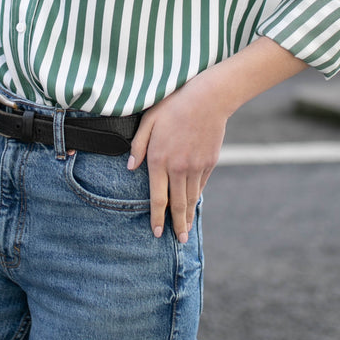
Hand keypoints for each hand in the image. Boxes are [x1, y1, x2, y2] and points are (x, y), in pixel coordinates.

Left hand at [127, 73, 227, 241]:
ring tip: (186, 230)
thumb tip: (130, 167)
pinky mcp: (209, 163)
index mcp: (159, 159)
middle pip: (177, 204)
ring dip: (188, 216)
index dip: (156, 217)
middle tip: (178, 240)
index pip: (157, 197)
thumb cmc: (174, 106)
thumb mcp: (148, 121)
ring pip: (191, 198)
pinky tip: (193, 204)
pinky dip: (196, 197)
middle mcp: (178, 168)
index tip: (157, 232)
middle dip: (177, 225)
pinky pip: (200, 185)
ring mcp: (195, 167)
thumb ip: (138, 146)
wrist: (208, 99)